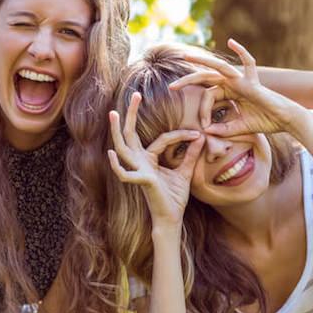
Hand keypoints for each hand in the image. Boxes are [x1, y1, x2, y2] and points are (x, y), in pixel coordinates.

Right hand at [107, 92, 204, 227]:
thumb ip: (190, 155)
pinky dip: (117, 165)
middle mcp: (140, 163)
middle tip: (134, 94)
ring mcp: (138, 171)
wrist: (172, 218)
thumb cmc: (175, 198)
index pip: (162, 139)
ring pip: (123, 148)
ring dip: (117, 131)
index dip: (180, 135)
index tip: (198, 134)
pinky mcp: (142, 182)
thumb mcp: (185, 172)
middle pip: (131, 134)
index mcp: (149, 159)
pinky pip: (125, 174)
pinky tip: (112, 153)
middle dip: (131, 114)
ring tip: (112, 113)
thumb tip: (200, 137)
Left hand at [169, 38, 308, 137]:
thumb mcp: (239, 128)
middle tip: (171, 88)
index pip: (208, 97)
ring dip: (201, 60)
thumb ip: (224, 130)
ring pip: (218, 67)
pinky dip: (241, 50)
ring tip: (185, 56)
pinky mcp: (252, 81)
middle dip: (188, 81)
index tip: (204, 126)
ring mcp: (242, 80)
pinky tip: (231, 41)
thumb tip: (207, 132)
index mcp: (229, 93)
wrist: (285, 120)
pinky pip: (248, 62)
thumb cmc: (265, 122)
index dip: (202, 111)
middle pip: (207, 78)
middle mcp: (233, 83)